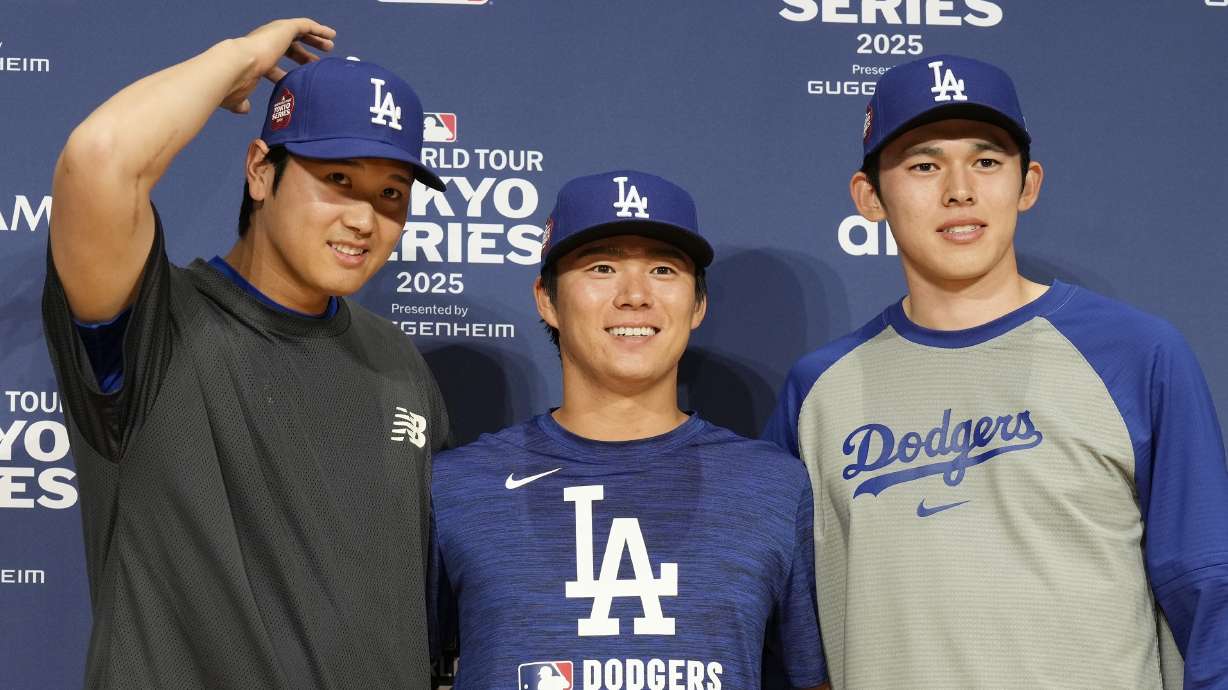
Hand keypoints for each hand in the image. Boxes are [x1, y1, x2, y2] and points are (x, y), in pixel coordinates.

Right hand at [221, 18, 335, 113]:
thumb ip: (242, 103)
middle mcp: (264, 43)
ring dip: (314, 40)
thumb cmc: (233, 84)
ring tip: (329, 47)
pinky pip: (306, 25)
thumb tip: (244, 109)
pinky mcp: (284, 28)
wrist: (235, 66)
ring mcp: (274, 34)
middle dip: (304, 56)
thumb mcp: (237, 97)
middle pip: (288, 47)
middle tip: (316, 63)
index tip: (297, 81)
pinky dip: (319, 29)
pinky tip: (331, 35)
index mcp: (254, 58)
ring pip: (299, 33)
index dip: (285, 73)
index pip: (272, 64)